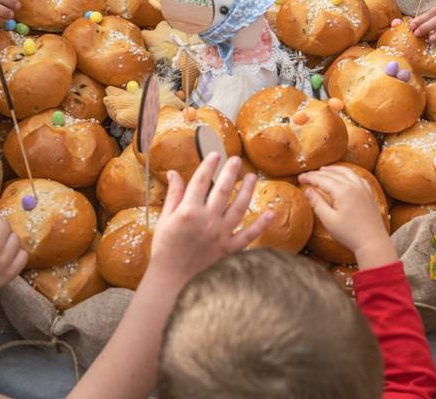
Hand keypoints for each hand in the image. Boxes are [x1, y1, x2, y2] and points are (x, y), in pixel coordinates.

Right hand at [149, 154, 272, 283]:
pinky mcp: (230, 250)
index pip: (201, 181)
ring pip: (238, 207)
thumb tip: (174, 173)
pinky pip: (248, 235)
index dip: (209, 165)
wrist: (172, 281)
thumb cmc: (165, 250)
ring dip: (247, 190)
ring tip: (252, 177)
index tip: (215, 154)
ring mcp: (221, 235)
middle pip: (222, 189)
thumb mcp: (165, 219)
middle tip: (237, 159)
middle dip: (230, 171)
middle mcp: (207, 220)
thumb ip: (173, 195)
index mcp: (188, 211)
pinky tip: (270, 213)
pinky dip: (261, 224)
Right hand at [298, 166, 395, 267]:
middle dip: (318, 173)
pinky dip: (348, 173)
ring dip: (334, 169)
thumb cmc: (349, 234)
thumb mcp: (328, 220)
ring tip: (324, 170)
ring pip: (347, 172)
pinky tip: (345, 176)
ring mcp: (364, 188)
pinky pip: (358, 177)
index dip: (309, 177)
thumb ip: (317, 203)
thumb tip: (308, 190)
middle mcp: (354, 186)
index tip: (300, 178)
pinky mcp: (369, 194)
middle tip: (307, 175)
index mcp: (343, 191)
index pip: (322, 179)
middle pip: (333, 174)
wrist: (372, 242)